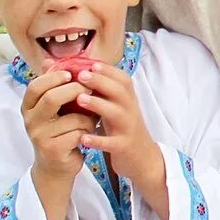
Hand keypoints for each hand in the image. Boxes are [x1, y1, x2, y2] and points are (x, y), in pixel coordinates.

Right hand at [21, 69, 92, 219]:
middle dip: (74, 90)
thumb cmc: (59, 131)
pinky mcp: (53, 150)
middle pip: (51, 98)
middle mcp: (30, 121)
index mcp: (28, 107)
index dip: (53, 77)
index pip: (35, 86)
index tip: (70, 72)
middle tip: (89, 88)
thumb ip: (54, 87)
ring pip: (70, 118)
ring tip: (92, 118)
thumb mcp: (55, 108)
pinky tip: (88, 134)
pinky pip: (77, 134)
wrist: (57, 166)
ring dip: (87, 116)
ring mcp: (40, 137)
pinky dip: (88, 131)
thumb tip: (52, 60)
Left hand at [73, 63, 170, 219]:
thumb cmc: (121, 127)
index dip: (107, 70)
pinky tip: (82, 138)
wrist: (142, 157)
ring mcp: (128, 128)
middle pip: (120, 91)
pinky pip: (111, 142)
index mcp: (128, 99)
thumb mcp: (115, 106)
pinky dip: (97, 140)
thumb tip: (78, 70)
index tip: (90, 62)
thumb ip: (101, 90)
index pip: (122, 79)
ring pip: (116, 113)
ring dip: (98, 105)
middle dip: (101, 81)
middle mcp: (130, 110)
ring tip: (80, 100)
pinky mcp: (123, 146)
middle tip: (81, 75)